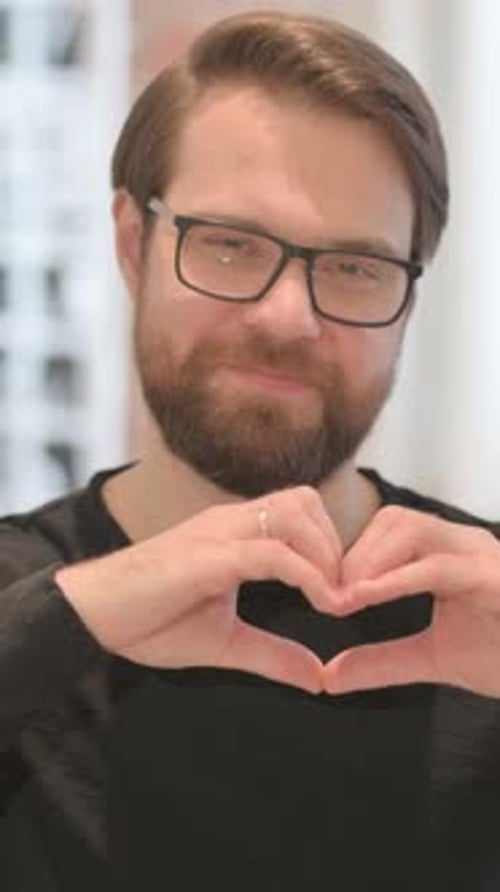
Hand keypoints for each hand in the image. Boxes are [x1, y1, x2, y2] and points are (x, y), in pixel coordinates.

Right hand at [57, 487, 340, 693]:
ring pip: (292, 514)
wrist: (93, 616)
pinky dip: (307, 575)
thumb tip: (318, 677)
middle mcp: (229, 522)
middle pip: (303, 500)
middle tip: (343, 593)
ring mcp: (218, 534)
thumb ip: (272, 655)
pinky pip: (270, 552)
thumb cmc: (150, 621)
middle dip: (335, 544)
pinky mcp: (207, 556)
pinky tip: (320, 604)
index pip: (299, 510)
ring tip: (332, 600)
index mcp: (233, 533)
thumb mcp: (225, 642)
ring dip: (325, 554)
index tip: (343, 592)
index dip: (330, 545)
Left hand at [323, 505, 499, 697]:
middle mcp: (466, 543)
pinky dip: (396, 578)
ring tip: (344, 599)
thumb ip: (382, 662)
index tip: (323, 591)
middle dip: (355, 554)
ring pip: (412, 531)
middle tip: (328, 597)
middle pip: (395, 520)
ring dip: (370, 561)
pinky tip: (363, 598)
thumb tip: (328, 676)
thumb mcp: (432, 659)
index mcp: (450, 553)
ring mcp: (483, 555)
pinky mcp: (494, 577)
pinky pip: (437, 566)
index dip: (352, 555)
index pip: (390, 529)